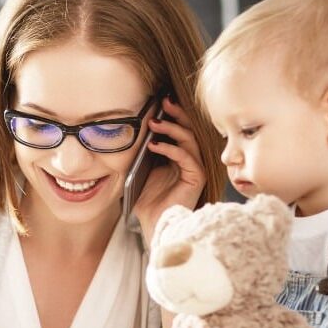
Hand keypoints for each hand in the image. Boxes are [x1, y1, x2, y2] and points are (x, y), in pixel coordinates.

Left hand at [133, 97, 207, 244]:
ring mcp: (194, 168)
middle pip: (188, 129)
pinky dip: (170, 148)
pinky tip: (154, 145)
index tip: (158, 102)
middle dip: (177, 114)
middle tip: (163, 102)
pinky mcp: (196, 177)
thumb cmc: (147, 202)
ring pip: (189, 139)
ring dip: (172, 128)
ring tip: (154, 123)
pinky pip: (186, 157)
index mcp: (177, 157)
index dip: (172, 115)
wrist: (155, 225)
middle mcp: (189, 160)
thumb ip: (140, 153)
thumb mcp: (139, 171)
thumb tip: (131, 132)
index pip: (179, 129)